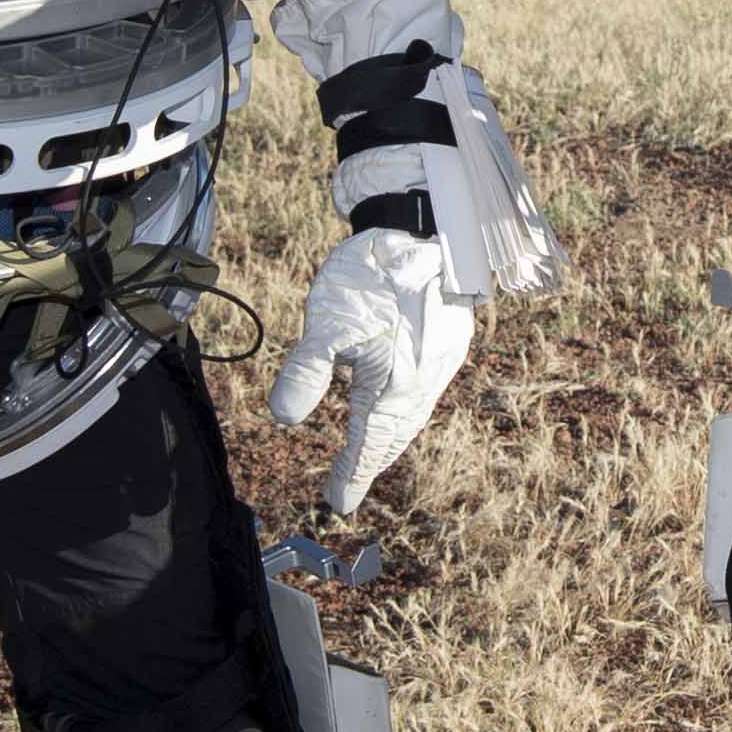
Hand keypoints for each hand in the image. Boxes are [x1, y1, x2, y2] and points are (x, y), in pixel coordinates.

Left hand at [270, 227, 475, 516]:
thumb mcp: (329, 321)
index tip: (337, 503)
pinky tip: (394, 404)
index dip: (352, 472)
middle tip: (349, 485)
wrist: (426, 228)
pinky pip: (424, 391)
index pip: (368, 442)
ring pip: (412, 414)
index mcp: (395, 386)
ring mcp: (441, 362)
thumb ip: (307, 371)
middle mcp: (424, 382)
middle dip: (371, 461)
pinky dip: (405, 410)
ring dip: (390, 437)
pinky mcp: (448, 340)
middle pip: (394, 435)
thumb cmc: (375, 273)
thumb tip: (283, 419)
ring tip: (370, 455)